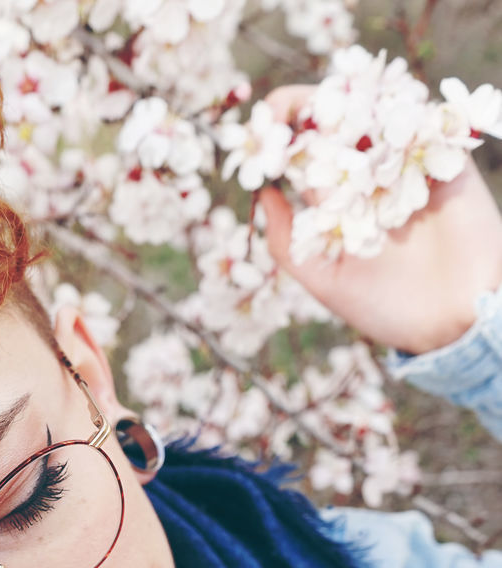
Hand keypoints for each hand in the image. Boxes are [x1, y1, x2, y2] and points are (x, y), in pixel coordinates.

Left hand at [258, 84, 501, 354]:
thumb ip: (288, 242)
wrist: (453, 322)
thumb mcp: (325, 280)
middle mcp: (369, 177)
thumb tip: (261, 193)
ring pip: (376, 112)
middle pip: (334, 122)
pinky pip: (426, 120)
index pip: (303, 154)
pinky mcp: (448, 159)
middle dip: (303, 107)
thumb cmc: (387, 308)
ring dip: (348, 102)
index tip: (257, 129)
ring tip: (321, 109)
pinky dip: (402, 110)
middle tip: (277, 111)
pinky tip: (373, 113)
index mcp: (337, 201)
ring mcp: (408, 164)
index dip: (278, 135)